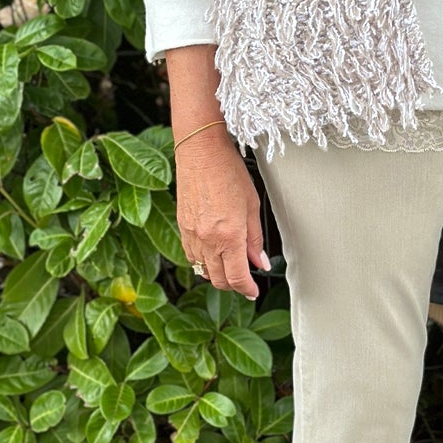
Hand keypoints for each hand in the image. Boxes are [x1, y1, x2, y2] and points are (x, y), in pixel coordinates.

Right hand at [175, 132, 269, 300]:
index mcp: (229, 236)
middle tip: (245, 280)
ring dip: (217, 274)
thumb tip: (260, 262)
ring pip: (203, 270)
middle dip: (233, 285)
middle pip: (219, 279)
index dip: (247, 289)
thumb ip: (255, 238)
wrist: (200, 151)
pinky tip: (213, 253)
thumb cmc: (228, 171)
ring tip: (230, 266)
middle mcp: (207, 240)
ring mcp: (191, 234)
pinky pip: (190, 255)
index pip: (237, 277)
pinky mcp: (181, 227)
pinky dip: (202, 261)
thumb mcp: (251, 205)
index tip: (254, 291)